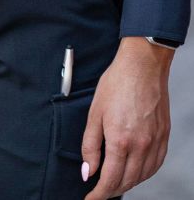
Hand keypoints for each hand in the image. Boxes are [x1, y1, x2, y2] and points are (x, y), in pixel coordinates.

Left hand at [81, 36, 172, 197]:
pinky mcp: (164, 135)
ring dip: (128, 183)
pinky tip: (136, 170)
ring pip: (142, 176)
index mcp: (121, 140)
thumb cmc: (117, 83)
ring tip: (115, 181)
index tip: (90, 199)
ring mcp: (155, 141)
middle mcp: (141, 145)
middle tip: (100, 190)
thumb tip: (88, 171)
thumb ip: (90, 145)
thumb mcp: (95, 113)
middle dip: (111, 190)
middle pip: (127, 182)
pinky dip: (145, 173)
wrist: (142, 64)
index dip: (98, 194)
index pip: (110, 180)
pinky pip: (156, 164)